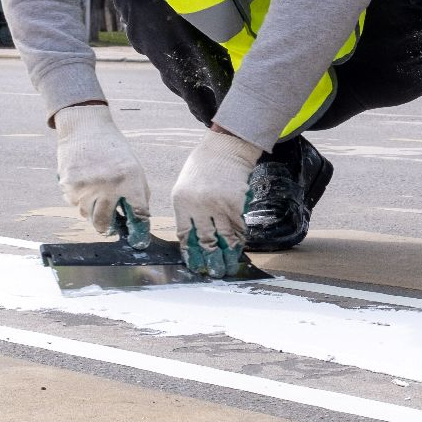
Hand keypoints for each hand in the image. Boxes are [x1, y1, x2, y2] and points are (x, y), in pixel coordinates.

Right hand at [54, 104, 151, 245]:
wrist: (86, 128)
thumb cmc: (113, 150)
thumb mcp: (134, 167)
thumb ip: (137, 194)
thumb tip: (138, 221)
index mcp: (130, 179)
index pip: (138, 213)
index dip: (138, 230)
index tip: (138, 240)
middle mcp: (108, 184)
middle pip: (104, 223)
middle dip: (107, 228)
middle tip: (109, 227)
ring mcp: (87, 185)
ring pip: (86, 215)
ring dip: (91, 210)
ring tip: (95, 193)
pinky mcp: (69, 184)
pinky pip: (73, 203)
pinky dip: (79, 198)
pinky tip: (84, 182)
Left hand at [170, 128, 262, 276]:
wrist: (224, 149)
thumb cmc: (203, 167)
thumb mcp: (185, 187)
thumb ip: (187, 211)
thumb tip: (192, 238)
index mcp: (182, 202)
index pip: (185, 235)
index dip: (191, 254)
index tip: (195, 266)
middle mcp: (199, 206)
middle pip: (204, 241)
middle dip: (209, 260)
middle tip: (213, 273)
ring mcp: (219, 205)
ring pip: (223, 238)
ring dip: (227, 256)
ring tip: (228, 268)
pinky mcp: (236, 204)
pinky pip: (238, 228)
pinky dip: (239, 241)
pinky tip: (239, 249)